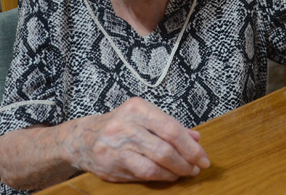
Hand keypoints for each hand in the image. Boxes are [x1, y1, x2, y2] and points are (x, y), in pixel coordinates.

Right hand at [66, 97, 209, 181]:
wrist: (82, 138)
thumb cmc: (119, 126)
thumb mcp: (144, 118)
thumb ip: (169, 127)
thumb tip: (196, 139)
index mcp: (137, 108)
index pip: (171, 127)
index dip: (191, 146)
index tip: (203, 156)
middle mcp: (126, 124)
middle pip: (165, 146)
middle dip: (187, 160)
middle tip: (197, 167)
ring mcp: (117, 144)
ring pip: (155, 162)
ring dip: (176, 170)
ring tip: (186, 172)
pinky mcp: (112, 163)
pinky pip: (144, 173)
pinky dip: (161, 176)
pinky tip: (169, 175)